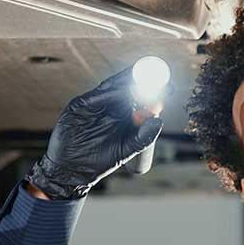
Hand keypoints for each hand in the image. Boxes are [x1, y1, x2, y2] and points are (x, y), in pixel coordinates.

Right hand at [25, 67, 163, 199]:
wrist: (73, 170)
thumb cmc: (100, 161)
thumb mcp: (126, 149)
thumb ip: (143, 137)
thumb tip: (159, 120)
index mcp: (123, 115)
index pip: (140, 99)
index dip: (154, 92)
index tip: (170, 88)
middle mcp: (110, 106)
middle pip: (127, 88)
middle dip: (141, 80)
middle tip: (157, 75)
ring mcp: (94, 104)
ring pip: (111, 87)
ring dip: (125, 81)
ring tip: (141, 76)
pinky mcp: (79, 106)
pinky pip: (95, 96)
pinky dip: (108, 93)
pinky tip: (119, 90)